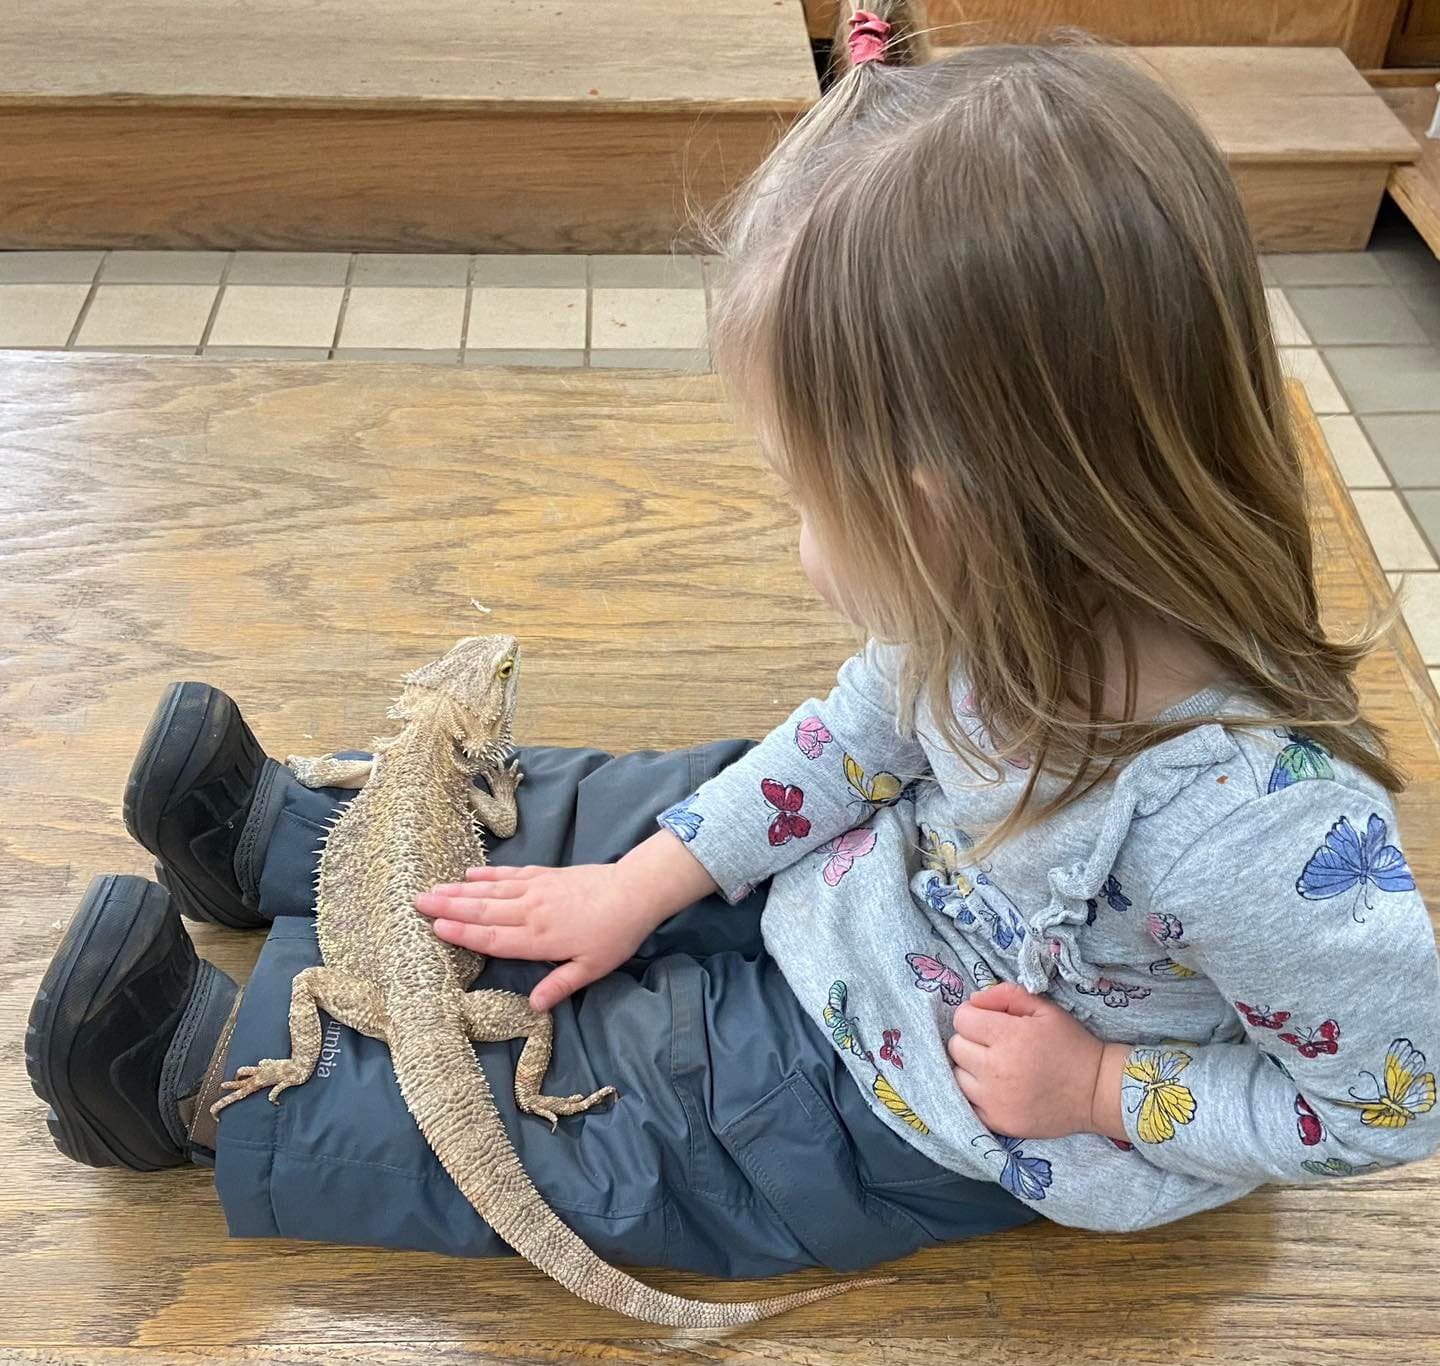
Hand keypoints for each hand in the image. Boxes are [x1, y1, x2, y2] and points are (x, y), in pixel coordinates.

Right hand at [413, 830, 717, 1011]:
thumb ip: (559, 985)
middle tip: (416, 902)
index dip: (462, 934)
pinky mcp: (545, 874)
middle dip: (448, 907)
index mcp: (538, 938)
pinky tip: (470, 874)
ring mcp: (536, 889)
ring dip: (460, 890)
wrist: (634, 891)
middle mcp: (530, 911)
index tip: (434, 928)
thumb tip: (533, 1007)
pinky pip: (510, 874)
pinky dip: (488, 874)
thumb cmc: (614, 935)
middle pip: (482, 910)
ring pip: (490, 890)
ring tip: (432, 888)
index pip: (492, 937)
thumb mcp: (591, 968)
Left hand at [946, 983, 1128, 1139]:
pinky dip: (976, 1093)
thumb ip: (1006, 995)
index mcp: (1007, 1037)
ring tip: (994, 1067)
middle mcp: (995, 1069)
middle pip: (956, 1046)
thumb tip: (974, 1000)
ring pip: (957, 1075)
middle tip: (994, 1044)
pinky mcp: (998, 1122)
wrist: (1096, 1091)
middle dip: (971, 1040)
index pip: (962, 1019)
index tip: (990, 1022)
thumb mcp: (1044, 1009)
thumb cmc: (1070, 1044)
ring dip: (970, 1067)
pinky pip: (968, 1102)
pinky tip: (995, 1088)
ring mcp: (995, 1100)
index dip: (974, 1016)